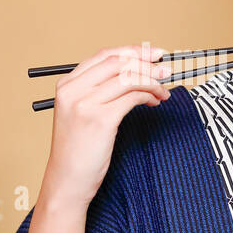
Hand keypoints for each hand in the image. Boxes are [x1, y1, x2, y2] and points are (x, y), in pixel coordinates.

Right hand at [41, 43, 171, 207]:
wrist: (67, 181)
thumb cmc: (77, 150)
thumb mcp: (79, 113)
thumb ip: (96, 91)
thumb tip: (133, 72)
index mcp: (66, 85)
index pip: (105, 55)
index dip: (133, 51)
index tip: (152, 54)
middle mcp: (73, 90)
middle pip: (118, 62)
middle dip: (147, 63)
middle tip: (165, 70)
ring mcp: (85, 104)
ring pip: (128, 78)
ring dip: (152, 80)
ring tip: (163, 90)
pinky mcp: (100, 120)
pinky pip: (132, 97)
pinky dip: (149, 95)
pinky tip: (154, 102)